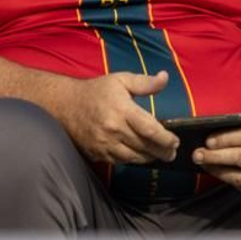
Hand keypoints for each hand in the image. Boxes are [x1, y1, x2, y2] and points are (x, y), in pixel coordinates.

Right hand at [58, 71, 179, 164]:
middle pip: (144, 146)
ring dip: (149, 158)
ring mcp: (105, 144)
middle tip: (173, 153)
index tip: (175, 141)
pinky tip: (141, 156)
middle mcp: (114, 130)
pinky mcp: (98, 154)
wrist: (65, 105)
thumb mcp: (120, 80)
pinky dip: (133, 160)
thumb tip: (165, 77)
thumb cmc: (96, 91)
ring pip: (134, 158)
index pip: (149, 129)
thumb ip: (144, 82)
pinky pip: (120, 161)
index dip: (165, 138)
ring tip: (160, 155)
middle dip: (162, 151)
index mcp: (122, 110)